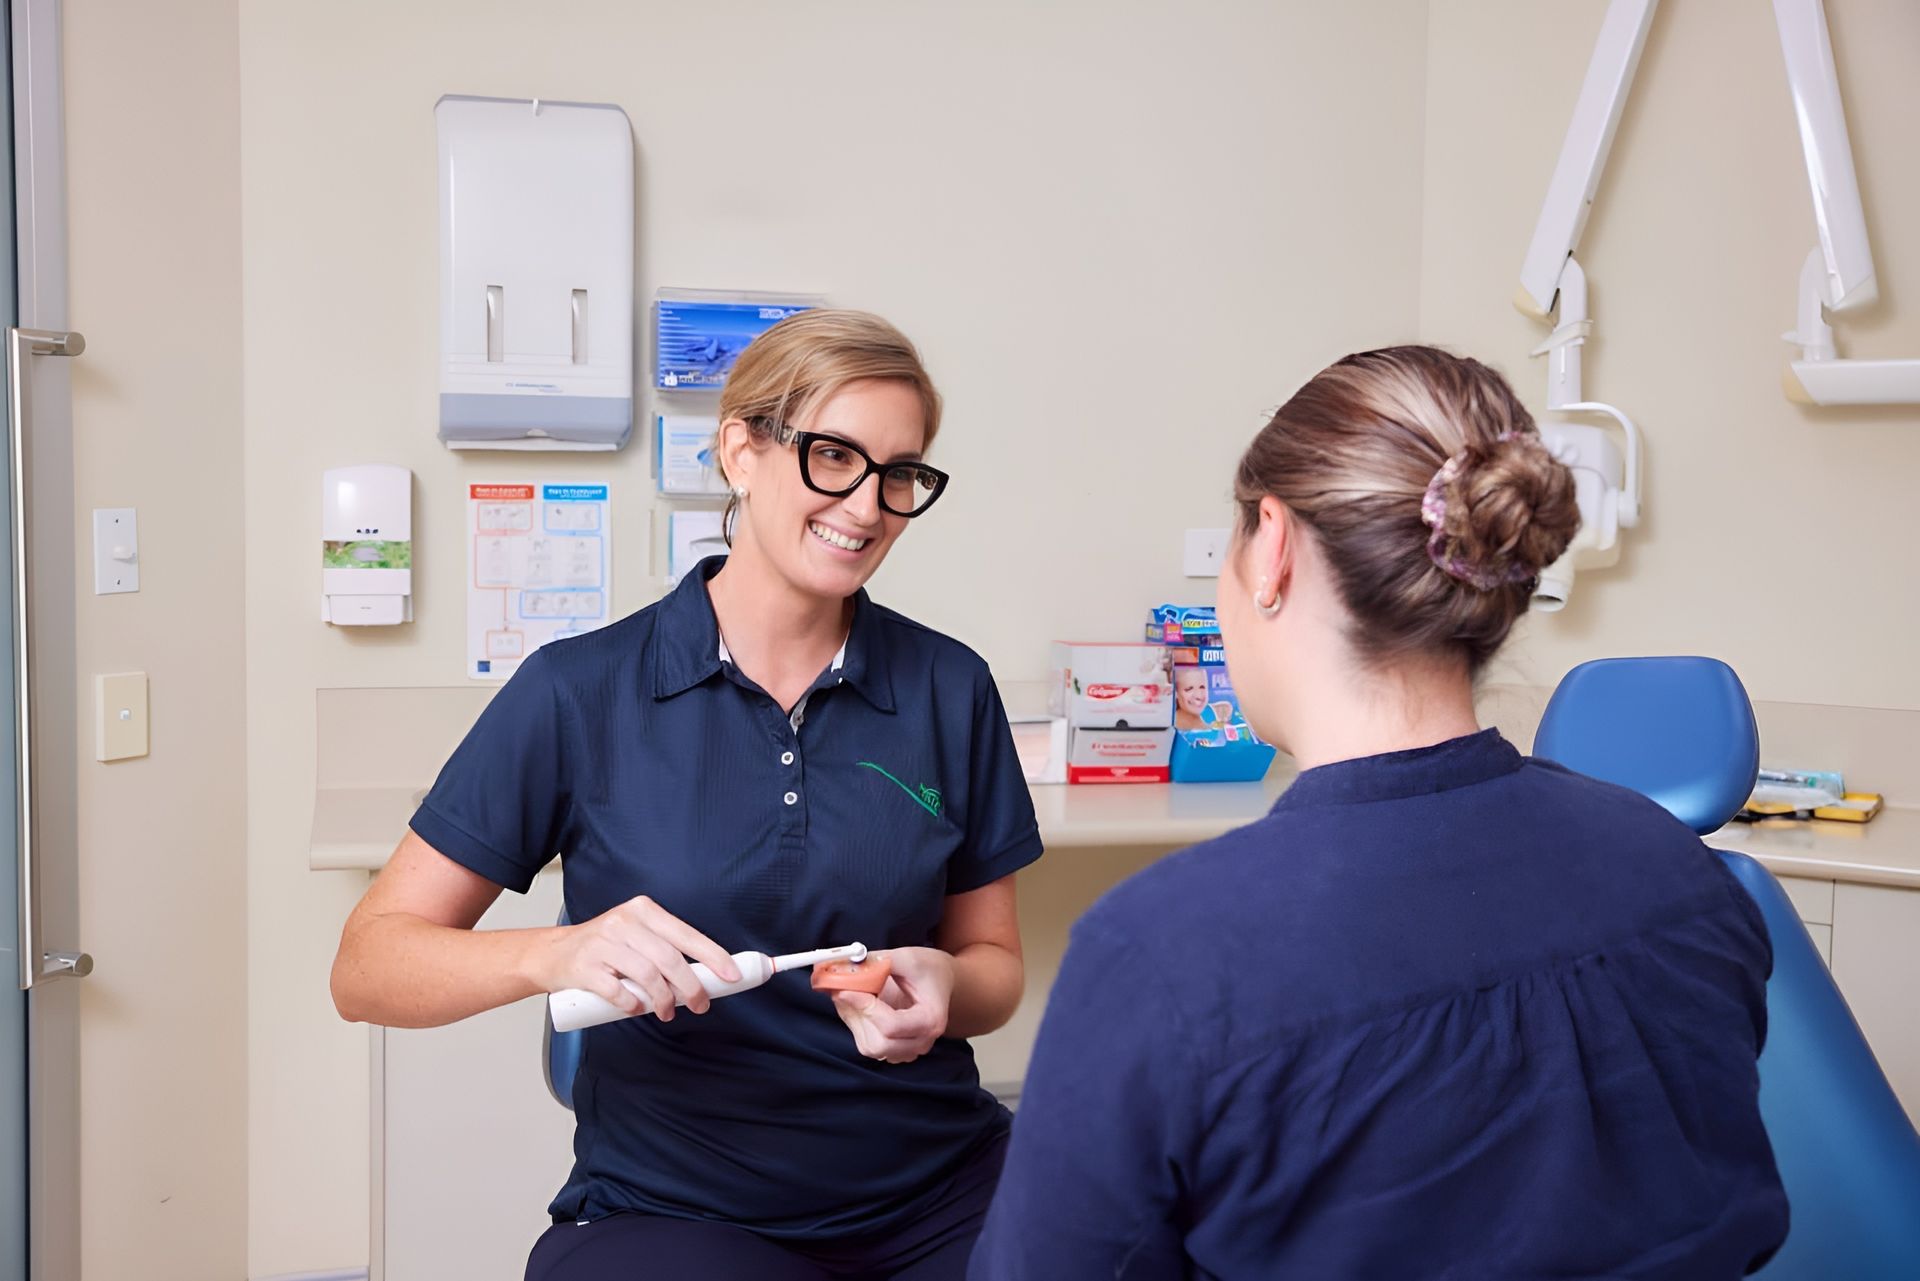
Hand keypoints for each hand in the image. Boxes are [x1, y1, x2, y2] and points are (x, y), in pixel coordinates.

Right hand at [524, 895, 738, 1022]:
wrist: (553, 953)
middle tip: (701, 1004)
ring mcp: (603, 944)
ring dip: (664, 1000)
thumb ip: (666, 950)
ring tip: (667, 1012)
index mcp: (643, 910)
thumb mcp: (636, 936)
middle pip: (670, 959)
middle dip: (692, 987)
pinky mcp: (585, 967)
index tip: (731, 976)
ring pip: (648, 976)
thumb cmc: (604, 948)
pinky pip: (617, 991)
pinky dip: (633, 1005)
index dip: (713, 957)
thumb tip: (708, 976)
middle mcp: (623, 922)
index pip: (686, 935)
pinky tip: (637, 1008)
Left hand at [831, 947, 954, 1063]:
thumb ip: (876, 962)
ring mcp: (909, 1050)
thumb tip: (842, 966)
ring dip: (854, 1020)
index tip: (844, 990)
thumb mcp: (906, 957)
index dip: (864, 1008)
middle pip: (879, 1044)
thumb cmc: (927, 967)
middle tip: (844, 991)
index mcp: (931, 1020)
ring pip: (870, 1047)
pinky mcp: (895, 1051)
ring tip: (852, 994)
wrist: (939, 980)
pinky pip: (868, 1045)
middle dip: (857, 1017)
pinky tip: (859, 1004)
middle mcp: (922, 1041)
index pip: (891, 1026)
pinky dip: (857, 1025)